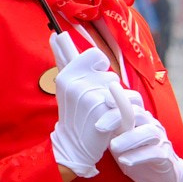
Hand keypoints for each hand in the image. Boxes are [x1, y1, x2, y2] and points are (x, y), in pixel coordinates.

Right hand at [50, 41, 126, 179]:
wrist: (74, 146)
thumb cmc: (74, 114)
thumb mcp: (65, 87)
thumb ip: (64, 59)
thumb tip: (56, 35)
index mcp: (67, 75)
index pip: (95, 55)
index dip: (100, 67)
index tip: (94, 79)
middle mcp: (77, 84)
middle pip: (111, 75)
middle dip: (109, 90)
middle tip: (97, 105)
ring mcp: (91, 97)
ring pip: (121, 89)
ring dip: (120, 101)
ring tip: (107, 113)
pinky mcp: (104, 111)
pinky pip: (125, 103)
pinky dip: (124, 114)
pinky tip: (114, 122)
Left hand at [106, 96, 182, 181]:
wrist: (160, 177)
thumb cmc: (136, 153)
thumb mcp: (120, 138)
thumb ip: (111, 127)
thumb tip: (86, 115)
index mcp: (140, 118)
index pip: (134, 100)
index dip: (121, 97)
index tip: (105, 99)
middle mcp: (151, 125)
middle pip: (137, 113)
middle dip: (117, 117)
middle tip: (99, 127)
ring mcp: (160, 140)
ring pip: (149, 132)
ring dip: (129, 138)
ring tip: (113, 147)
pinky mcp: (165, 157)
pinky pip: (156, 153)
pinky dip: (139, 156)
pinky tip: (125, 161)